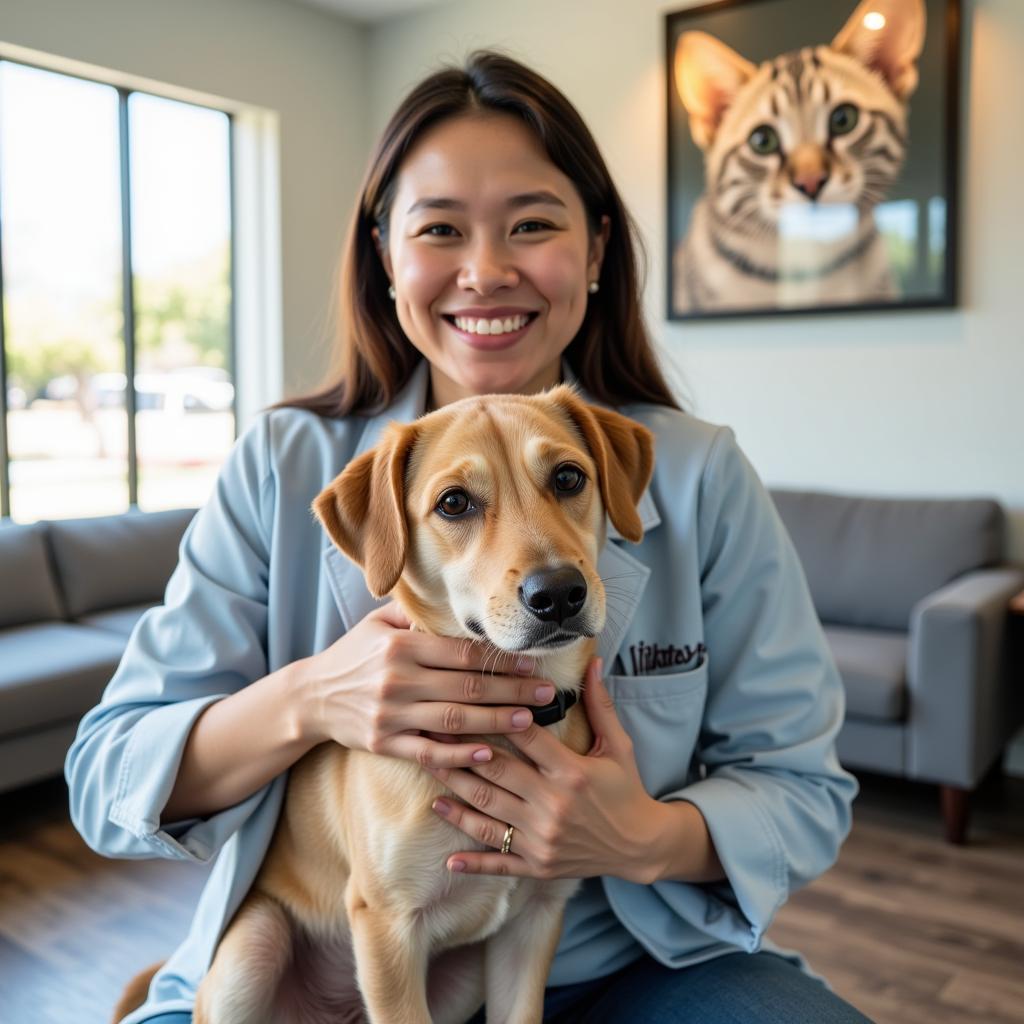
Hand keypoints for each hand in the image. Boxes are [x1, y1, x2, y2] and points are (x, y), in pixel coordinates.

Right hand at [297, 602, 557, 767]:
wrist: (311, 696)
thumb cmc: (353, 655)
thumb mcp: (378, 624)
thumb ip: (416, 615)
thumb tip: (457, 603)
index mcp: (401, 645)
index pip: (462, 653)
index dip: (500, 659)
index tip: (531, 662)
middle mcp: (397, 679)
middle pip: (466, 686)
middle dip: (512, 690)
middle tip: (546, 692)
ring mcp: (391, 714)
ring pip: (454, 719)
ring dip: (496, 720)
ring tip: (529, 720)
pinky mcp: (384, 743)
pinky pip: (428, 751)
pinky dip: (459, 754)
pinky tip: (487, 753)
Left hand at [423, 658, 663, 883]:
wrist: (642, 846)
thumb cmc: (628, 789)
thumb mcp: (619, 745)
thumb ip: (600, 704)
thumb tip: (593, 660)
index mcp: (571, 772)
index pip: (525, 737)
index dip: (496, 715)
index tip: (467, 697)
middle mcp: (553, 805)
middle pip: (496, 771)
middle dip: (460, 749)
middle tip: (432, 727)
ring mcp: (542, 838)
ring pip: (486, 811)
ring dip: (454, 791)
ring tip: (428, 768)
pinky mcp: (537, 865)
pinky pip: (498, 862)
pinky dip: (472, 861)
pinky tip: (448, 856)